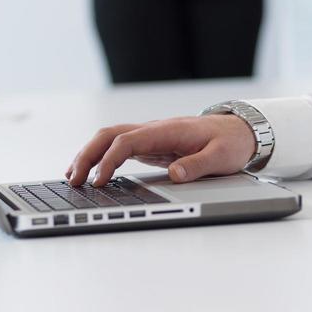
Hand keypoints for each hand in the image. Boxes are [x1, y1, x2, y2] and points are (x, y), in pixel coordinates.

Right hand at [64, 115, 254, 186]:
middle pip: (109, 135)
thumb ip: (197, 165)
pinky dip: (101, 157)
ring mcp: (150, 136)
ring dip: (89, 154)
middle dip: (87, 154)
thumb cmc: (229, 143)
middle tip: (73, 179)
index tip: (99, 181)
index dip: (109, 160)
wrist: (238, 131)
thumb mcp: (220, 157)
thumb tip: (175, 174)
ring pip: (110, 138)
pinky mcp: (150, 145)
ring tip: (73, 177)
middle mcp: (153, 130)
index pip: (127, 141)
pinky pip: (118, 147)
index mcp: (166, 131)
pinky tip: (93, 172)